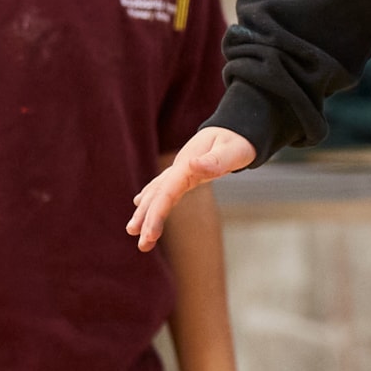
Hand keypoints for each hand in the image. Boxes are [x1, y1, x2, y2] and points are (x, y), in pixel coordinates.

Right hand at [130, 126, 255, 251]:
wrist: (237, 125)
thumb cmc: (238, 140)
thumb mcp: (233, 150)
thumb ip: (215, 160)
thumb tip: (192, 166)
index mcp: (187, 165)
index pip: (167, 193)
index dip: (156, 214)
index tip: (149, 235)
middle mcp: (180, 167)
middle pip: (158, 195)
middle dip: (147, 219)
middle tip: (142, 245)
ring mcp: (181, 169)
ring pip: (157, 191)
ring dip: (144, 211)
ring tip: (132, 230)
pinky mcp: (184, 171)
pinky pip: (163, 186)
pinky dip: (150, 196)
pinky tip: (140, 204)